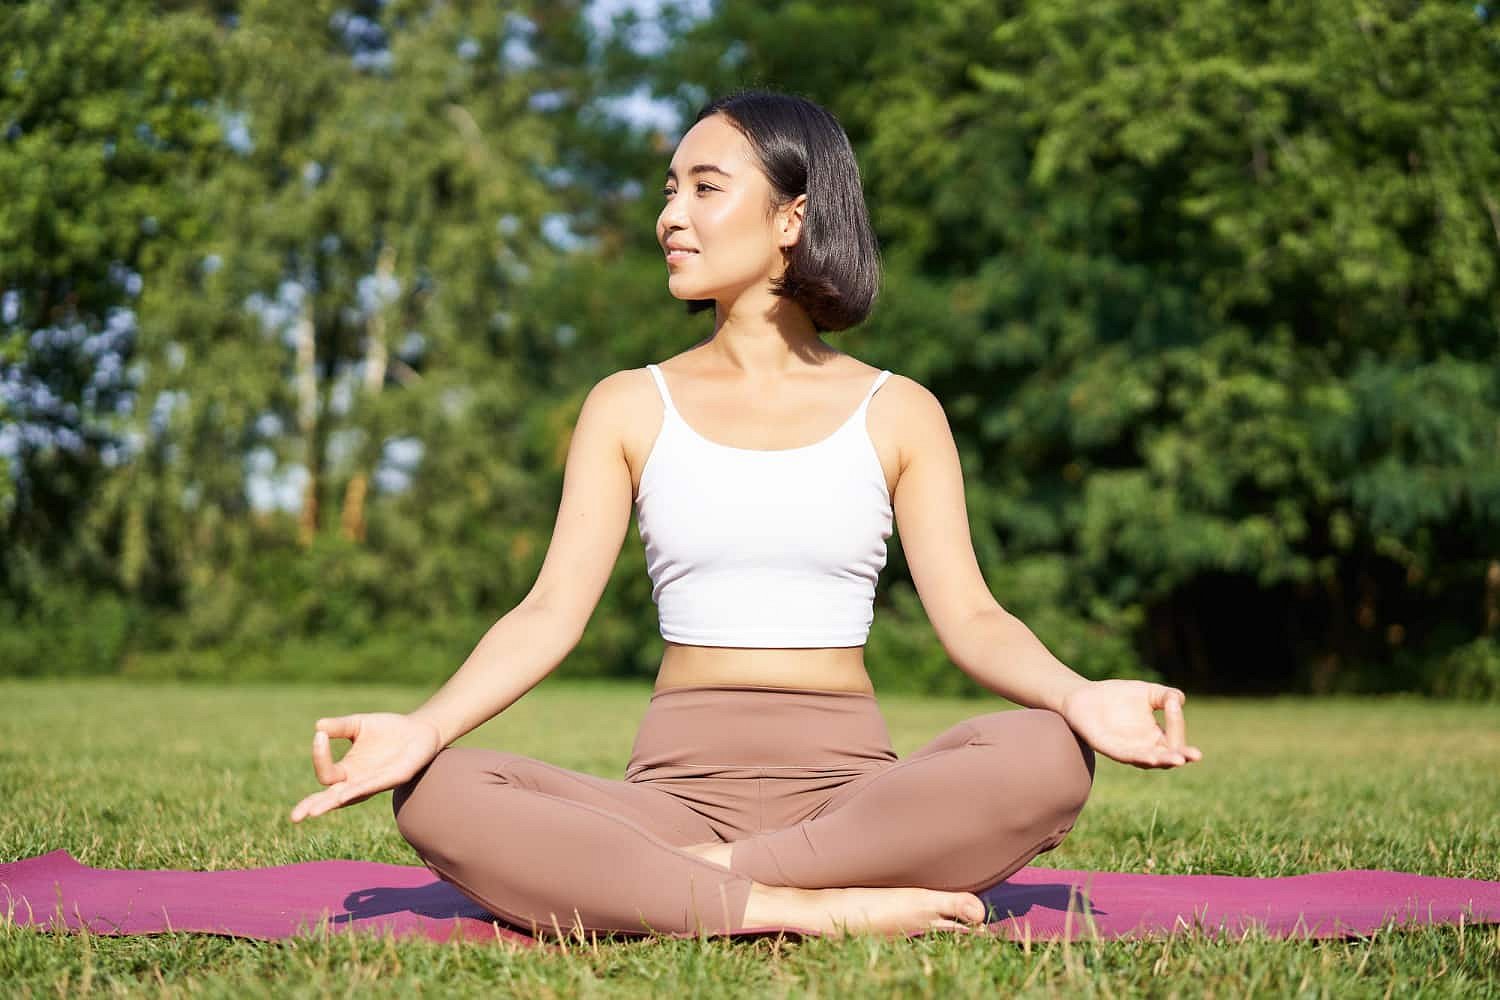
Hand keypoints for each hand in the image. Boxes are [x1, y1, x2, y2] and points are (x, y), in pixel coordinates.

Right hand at [289, 712, 443, 822]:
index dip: (319, 757)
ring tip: (314, 811)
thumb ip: (339, 727)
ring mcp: (375, 783)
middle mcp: (358, 782)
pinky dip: (358, 789)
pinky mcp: (393, 779)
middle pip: (330, 798)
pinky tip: (345, 794)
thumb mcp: (358, 724)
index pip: (325, 774)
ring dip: (332, 802)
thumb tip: (317, 726)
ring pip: (349, 797)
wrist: (420, 729)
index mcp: (348, 771)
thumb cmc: (387, 730)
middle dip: (313, 806)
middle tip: (296, 816)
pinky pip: (373, 786)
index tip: (319, 736)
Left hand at [1059, 680, 1202, 769]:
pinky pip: (1126, 757)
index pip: (1176, 740)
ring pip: (1148, 762)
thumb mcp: (1148, 692)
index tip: (1172, 703)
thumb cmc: (1117, 696)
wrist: (1084, 695)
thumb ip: (1166, 695)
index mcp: (1156, 737)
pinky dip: (1139, 757)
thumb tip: (1179, 700)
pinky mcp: (1109, 749)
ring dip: (1162, 760)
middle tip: (1195, 755)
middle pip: (1167, 759)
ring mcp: (1127, 751)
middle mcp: (1144, 749)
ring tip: (1177, 759)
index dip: (1178, 724)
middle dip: (1180, 757)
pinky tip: (1150, 756)